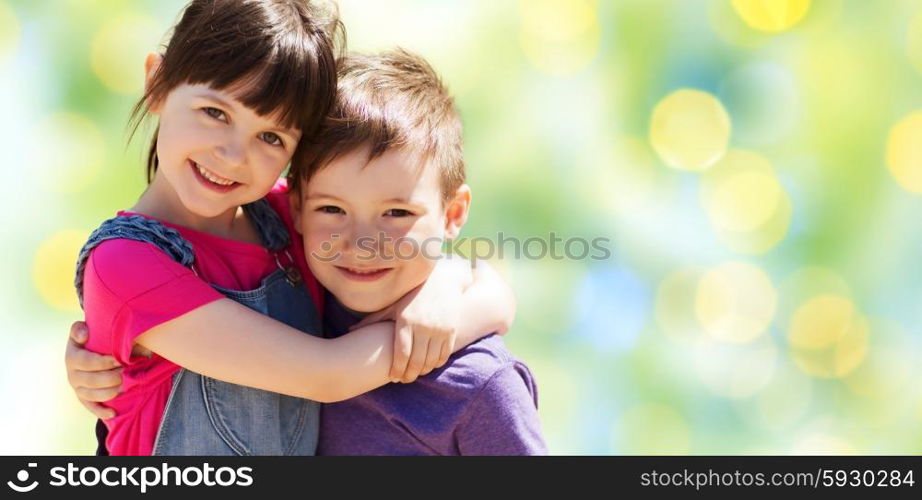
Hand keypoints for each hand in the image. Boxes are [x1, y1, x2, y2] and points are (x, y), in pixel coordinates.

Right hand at [65, 321, 121, 418]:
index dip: (103, 362)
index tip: (119, 360)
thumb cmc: (90, 340)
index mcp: (72, 357)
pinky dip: (101, 412)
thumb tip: (83, 334)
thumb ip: (79, 329)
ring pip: (92, 395)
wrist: (87, 351)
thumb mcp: (83, 332)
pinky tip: (113, 413)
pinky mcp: (84, 398)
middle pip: (91, 380)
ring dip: (109, 392)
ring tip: (124, 387)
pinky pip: (91, 407)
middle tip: (126, 374)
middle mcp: (72, 375)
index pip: (87, 362)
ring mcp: (77, 388)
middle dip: (111, 378)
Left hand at [352, 264, 467, 382]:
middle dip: (409, 375)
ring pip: (431, 361)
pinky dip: (436, 364)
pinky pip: (444, 355)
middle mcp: (424, 326)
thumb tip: (350, 330)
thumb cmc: (412, 296)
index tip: (393, 378)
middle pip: (416, 361)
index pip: (401, 354)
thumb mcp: (393, 306)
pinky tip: (429, 365)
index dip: (396, 370)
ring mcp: (439, 329)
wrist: (442, 282)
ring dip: (423, 371)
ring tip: (415, 374)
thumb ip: (373, 320)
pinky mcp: (451, 330)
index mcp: (406, 321)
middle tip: (404, 380)